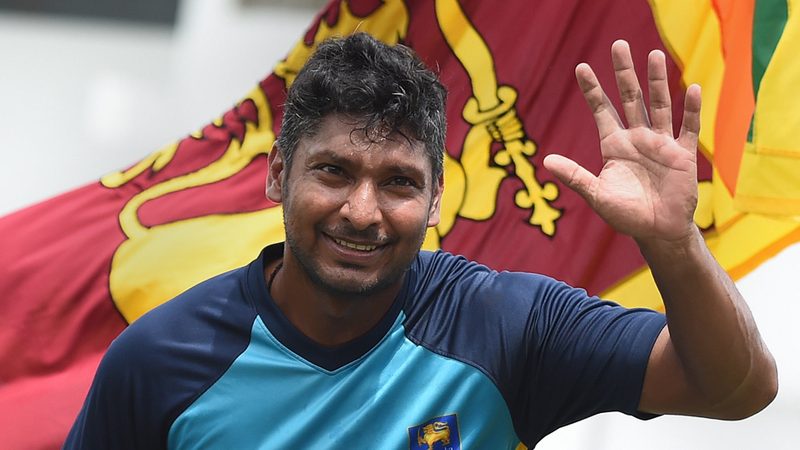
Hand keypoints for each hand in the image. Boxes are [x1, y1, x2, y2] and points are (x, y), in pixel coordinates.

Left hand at [544, 40, 701, 242]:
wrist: (657, 232)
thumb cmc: (625, 215)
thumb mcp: (596, 195)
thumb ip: (574, 176)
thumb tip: (545, 161)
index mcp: (614, 145)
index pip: (601, 111)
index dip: (592, 90)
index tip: (581, 68)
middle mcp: (637, 138)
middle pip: (630, 98)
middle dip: (624, 73)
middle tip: (618, 45)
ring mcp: (661, 144)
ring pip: (659, 105)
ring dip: (657, 81)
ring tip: (654, 55)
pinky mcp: (682, 154)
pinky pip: (687, 127)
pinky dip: (690, 109)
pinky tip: (690, 88)